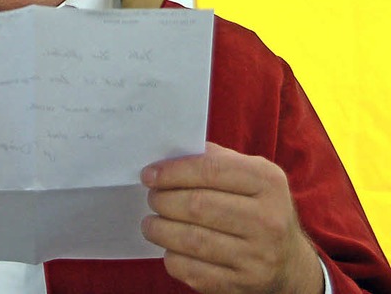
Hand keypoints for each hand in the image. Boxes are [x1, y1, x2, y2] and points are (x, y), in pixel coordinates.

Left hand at [140, 143, 323, 293]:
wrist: (289, 262)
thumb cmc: (258, 206)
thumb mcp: (250, 174)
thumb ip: (215, 159)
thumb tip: (169, 156)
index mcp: (267, 181)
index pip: (210, 170)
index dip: (173, 171)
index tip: (149, 175)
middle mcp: (267, 219)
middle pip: (197, 205)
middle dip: (163, 199)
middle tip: (151, 197)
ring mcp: (257, 256)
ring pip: (192, 240)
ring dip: (161, 229)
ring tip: (151, 223)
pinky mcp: (243, 284)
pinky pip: (194, 271)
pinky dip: (172, 258)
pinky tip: (169, 248)